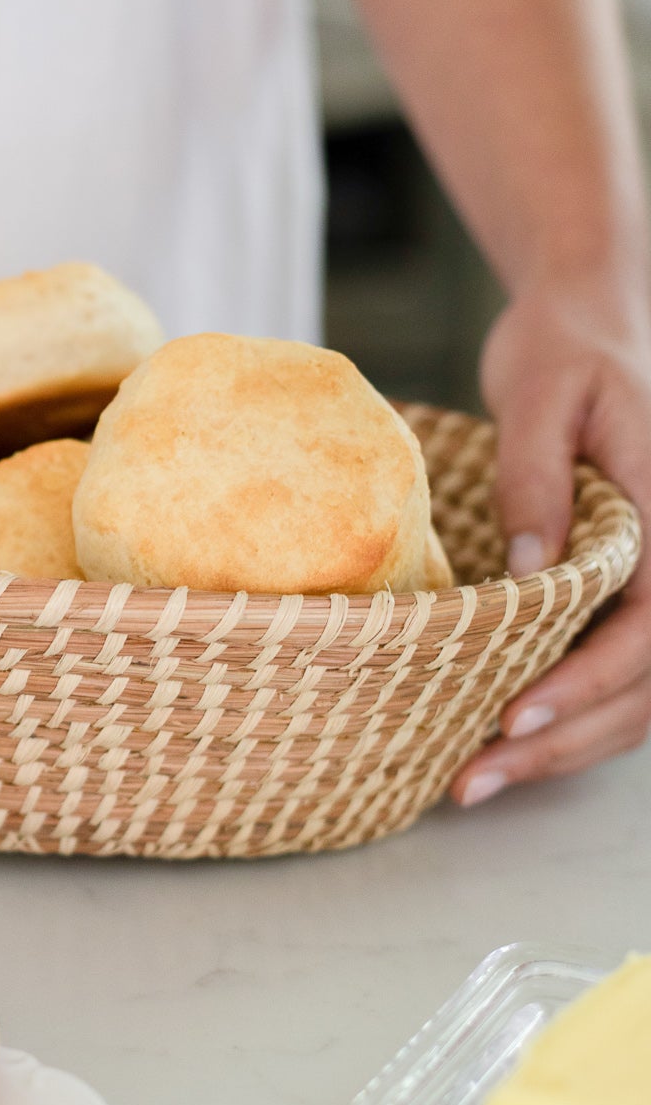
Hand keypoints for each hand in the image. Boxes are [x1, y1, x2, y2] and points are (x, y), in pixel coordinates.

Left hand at [453, 280, 650, 803]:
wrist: (590, 320)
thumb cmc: (567, 349)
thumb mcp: (541, 396)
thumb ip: (537, 480)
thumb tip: (529, 571)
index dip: (589, 681)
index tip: (516, 715)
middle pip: (647, 684)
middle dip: (563, 741)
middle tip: (472, 781)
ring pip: (638, 697)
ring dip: (563, 747)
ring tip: (473, 783)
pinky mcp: (634, 592)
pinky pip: (620, 674)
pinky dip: (569, 719)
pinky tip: (504, 744)